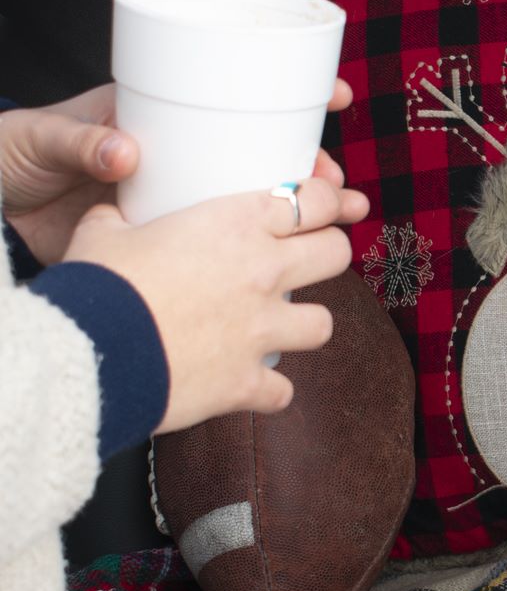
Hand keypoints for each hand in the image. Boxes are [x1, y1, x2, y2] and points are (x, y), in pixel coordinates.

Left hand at [1, 80, 354, 264]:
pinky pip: (222, 255)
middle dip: (311, 173)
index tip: (335, 99)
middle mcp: (183, 163)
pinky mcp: (168, 250)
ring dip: (302, 221)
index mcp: (162, 121)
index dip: (293, 97)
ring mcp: (179, 207)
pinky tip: (294, 275)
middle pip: (263, 163)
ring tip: (341, 226)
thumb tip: (124, 153)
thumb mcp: (43, 138)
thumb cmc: (12, 156)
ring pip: (254, 212)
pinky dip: (259, 264)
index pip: (237, 101)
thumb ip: (81, 142)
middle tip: (339, 183)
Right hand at [60, 177, 369, 432]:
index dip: (328, 199)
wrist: (86, 351)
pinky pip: (282, 390)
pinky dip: (268, 390)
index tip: (328, 205)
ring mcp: (262, 330)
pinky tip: (249, 383)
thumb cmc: (96, 284)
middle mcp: (263, 272)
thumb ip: (123, 215)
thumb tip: (116, 212)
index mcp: (236, 224)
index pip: (313, 199)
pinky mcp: (249, 380)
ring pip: (323, 324)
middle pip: (336, 253)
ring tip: (281, 326)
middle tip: (308, 259)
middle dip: (327, 252)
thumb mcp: (104, 230)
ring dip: (305, 324)